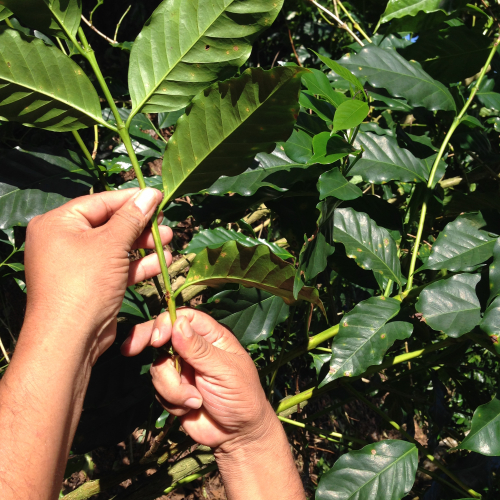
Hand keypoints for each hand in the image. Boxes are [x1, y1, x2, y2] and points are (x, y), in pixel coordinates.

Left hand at [24, 188, 171, 363]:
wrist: (70, 338)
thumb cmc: (85, 282)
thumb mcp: (111, 243)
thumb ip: (133, 217)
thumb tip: (151, 192)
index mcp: (58, 223)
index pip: (100, 202)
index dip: (131, 199)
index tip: (158, 197)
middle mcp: (64, 241)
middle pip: (110, 224)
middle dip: (141, 226)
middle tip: (165, 223)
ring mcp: (77, 264)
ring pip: (116, 247)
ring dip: (144, 246)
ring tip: (169, 241)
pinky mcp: (91, 284)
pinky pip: (116, 267)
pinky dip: (137, 265)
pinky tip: (160, 262)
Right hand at [121, 308, 274, 449]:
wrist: (237, 435)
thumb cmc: (241, 396)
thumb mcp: (224, 370)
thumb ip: (199, 349)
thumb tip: (178, 324)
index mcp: (211, 337)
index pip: (184, 317)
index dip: (166, 322)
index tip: (157, 338)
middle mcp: (193, 348)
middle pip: (162, 335)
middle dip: (146, 341)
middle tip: (130, 349)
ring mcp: (182, 369)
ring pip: (158, 367)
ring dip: (173, 388)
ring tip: (195, 401)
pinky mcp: (173, 389)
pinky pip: (158, 389)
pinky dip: (172, 401)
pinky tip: (190, 409)